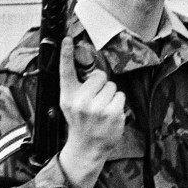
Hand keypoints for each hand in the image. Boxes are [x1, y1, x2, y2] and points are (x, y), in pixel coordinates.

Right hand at [57, 36, 125, 187]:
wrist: (87, 147)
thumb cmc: (80, 122)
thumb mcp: (70, 105)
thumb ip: (76, 87)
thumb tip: (87, 68)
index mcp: (68, 97)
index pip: (66, 72)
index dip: (66, 54)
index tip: (67, 39)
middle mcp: (81, 102)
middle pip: (100, 76)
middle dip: (101, 86)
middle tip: (95, 101)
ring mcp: (97, 109)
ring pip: (112, 86)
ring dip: (110, 96)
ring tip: (102, 110)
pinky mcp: (113, 114)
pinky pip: (120, 97)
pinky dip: (118, 105)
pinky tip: (110, 116)